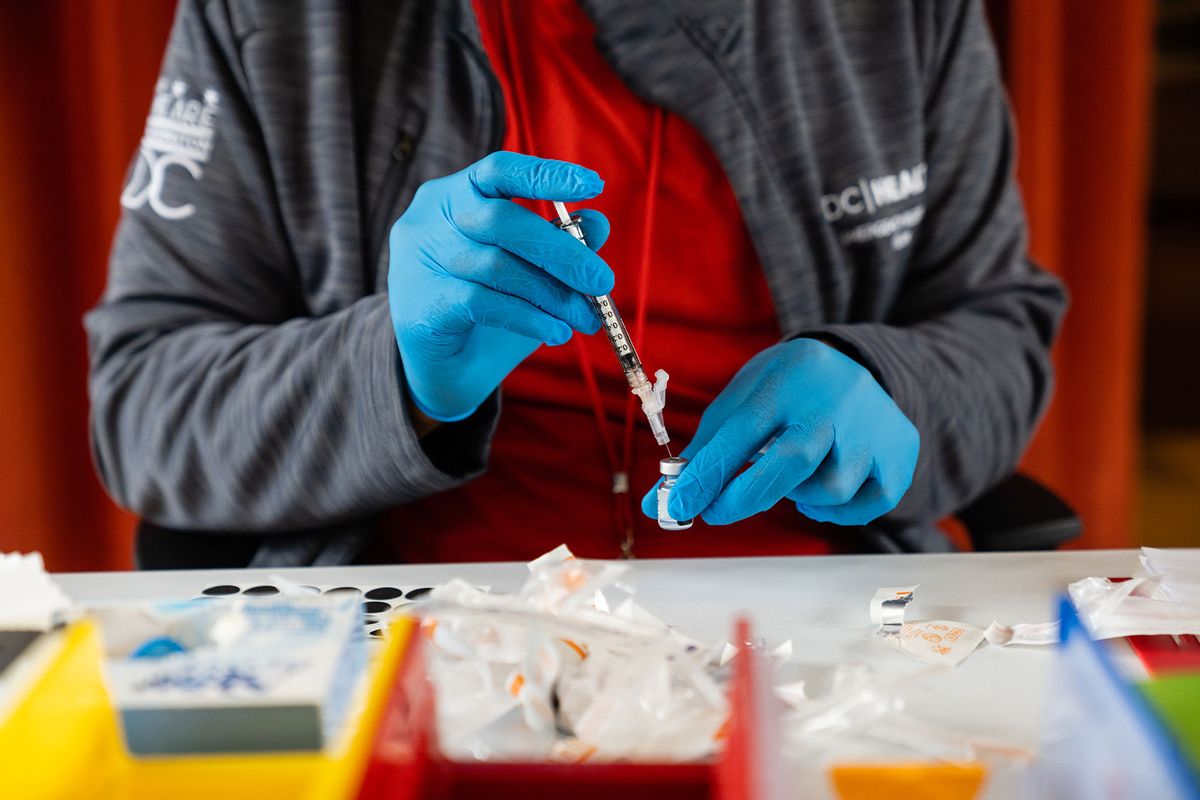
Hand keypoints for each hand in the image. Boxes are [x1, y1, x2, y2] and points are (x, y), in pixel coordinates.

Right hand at [388, 151, 611, 420]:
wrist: (444, 370)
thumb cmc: (490, 308)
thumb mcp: (530, 271)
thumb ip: (560, 242)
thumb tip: (598, 223)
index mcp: (454, 195)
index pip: (498, 171)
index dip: (545, 175)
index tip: (594, 185)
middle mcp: (430, 219)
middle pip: (501, 220)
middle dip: (562, 252)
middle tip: (602, 282)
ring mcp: (420, 260)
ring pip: (498, 266)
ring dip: (553, 295)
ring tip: (585, 319)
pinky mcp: (422, 303)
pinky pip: (485, 302)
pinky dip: (530, 318)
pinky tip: (556, 333)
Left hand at [641, 338, 918, 525]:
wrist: (858, 363)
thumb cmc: (785, 392)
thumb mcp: (743, 401)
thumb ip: (704, 451)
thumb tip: (658, 502)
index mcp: (787, 380)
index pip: (743, 430)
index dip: (708, 473)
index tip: (679, 505)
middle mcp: (834, 402)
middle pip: (792, 459)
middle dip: (747, 495)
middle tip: (716, 512)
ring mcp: (872, 429)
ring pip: (830, 487)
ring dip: (798, 496)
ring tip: (788, 478)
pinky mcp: (897, 455)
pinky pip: (864, 504)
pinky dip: (835, 510)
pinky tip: (820, 488)